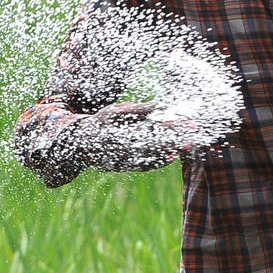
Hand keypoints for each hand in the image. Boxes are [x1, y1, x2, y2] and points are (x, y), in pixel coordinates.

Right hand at [71, 101, 194, 172]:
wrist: (79, 146)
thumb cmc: (100, 123)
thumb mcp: (115, 112)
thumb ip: (138, 110)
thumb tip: (160, 106)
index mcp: (121, 128)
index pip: (152, 125)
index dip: (172, 123)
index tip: (188, 120)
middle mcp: (123, 145)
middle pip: (155, 140)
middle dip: (176, 135)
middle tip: (193, 129)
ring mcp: (123, 158)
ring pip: (152, 154)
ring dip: (171, 149)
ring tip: (188, 143)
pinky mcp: (123, 167)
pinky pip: (144, 165)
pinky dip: (159, 161)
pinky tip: (172, 156)